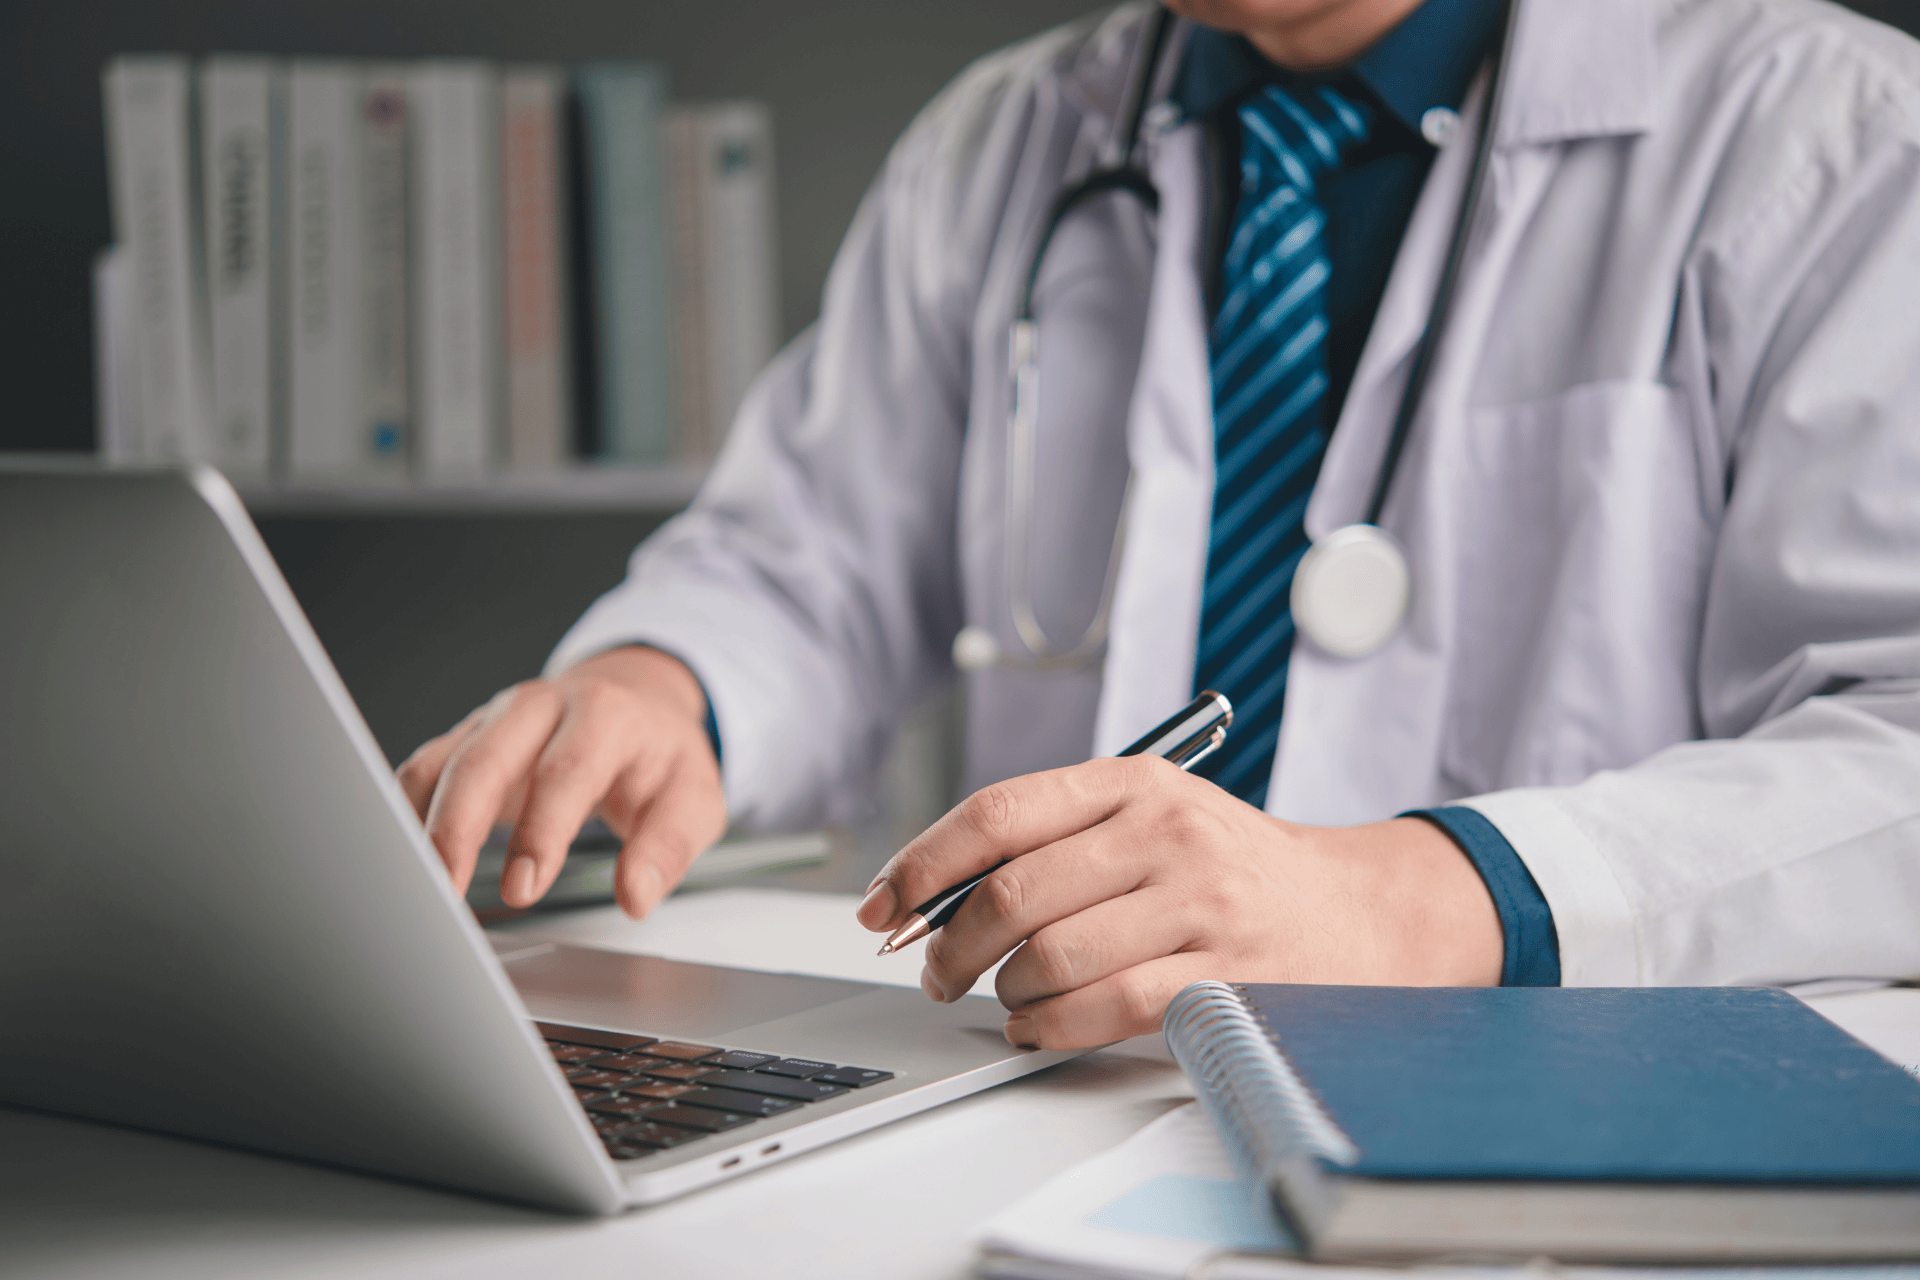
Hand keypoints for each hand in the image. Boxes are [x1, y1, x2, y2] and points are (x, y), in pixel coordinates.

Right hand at [397, 646, 724, 916]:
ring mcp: (496, 720)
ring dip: (419, 827)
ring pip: (441, 764)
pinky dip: (405, 816)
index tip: (524, 888)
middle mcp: (541, 708)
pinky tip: (405, 862)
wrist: (633, 697)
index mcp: (604, 716)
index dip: (541, 831)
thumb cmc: (660, 753)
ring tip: (415, 889)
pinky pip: (423, 771)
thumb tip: (636, 895)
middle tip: (447, 893)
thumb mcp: (694, 795)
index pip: (566, 771)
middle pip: (484, 759)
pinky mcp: (467, 739)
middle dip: (458, 828)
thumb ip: (669, 846)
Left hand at [854, 757, 1501, 1049]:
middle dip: (947, 943)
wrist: (1357, 912)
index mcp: (1134, 780)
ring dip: (1001, 990)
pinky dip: (1048, 1026)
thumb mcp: (1151, 815)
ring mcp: (1198, 901)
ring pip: (1049, 954)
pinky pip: (1102, 1007)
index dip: (921, 862)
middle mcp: (1165, 830)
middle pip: (1011, 891)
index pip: (997, 811)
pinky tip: (1038, 1025)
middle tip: (933, 969)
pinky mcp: (1221, 974)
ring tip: (1003, 996)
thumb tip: (932, 890)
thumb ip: (1055, 837)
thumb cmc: (1232, 866)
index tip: (881, 903)